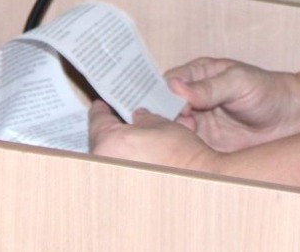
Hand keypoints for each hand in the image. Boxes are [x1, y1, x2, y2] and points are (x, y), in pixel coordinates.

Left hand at [87, 100, 221, 172]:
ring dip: (122, 149)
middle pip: (102, 140)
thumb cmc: (182, 155)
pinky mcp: (124, 192)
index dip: (102, 109)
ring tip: (137, 142)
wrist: (201, 180)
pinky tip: (143, 159)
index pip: (98, 119)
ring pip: (112, 157)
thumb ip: (144, 118)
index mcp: (110, 142)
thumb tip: (139, 118)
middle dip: (114, 130)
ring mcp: (114, 180)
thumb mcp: (162, 124)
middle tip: (123, 122)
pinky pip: (121, 171)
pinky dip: (129, 164)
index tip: (101, 105)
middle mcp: (106, 164)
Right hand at [164, 57, 299, 150]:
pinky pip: (188, 148)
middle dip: (164, 117)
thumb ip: (209, 87)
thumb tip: (177, 87)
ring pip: (173, 129)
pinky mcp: (207, 143)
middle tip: (175, 125)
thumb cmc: (267, 90)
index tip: (167, 106)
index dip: (163, 94)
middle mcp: (194, 98)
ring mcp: (199, 121)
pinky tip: (188, 153)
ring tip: (184, 139)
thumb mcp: (238, 82)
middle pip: (165, 108)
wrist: (291, 118)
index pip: (168, 83)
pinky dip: (184, 151)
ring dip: (173, 136)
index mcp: (198, 75)